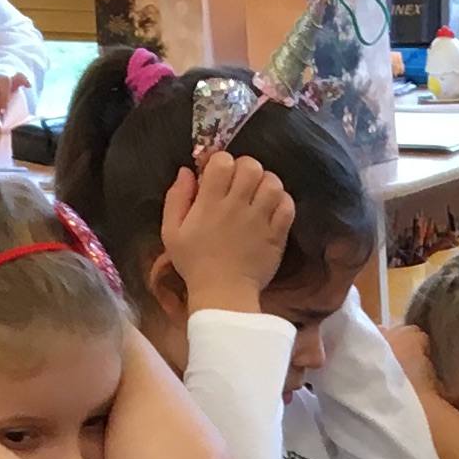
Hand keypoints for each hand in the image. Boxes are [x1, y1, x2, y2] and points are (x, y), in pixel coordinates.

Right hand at [160, 152, 296, 319]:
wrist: (223, 296)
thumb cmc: (194, 264)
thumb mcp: (171, 232)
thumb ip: (176, 198)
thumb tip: (187, 171)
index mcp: (210, 203)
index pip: (222, 162)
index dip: (221, 162)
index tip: (217, 175)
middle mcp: (237, 207)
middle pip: (251, 166)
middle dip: (245, 167)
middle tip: (240, 183)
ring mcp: (260, 220)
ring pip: (272, 182)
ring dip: (266, 182)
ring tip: (258, 194)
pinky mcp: (277, 234)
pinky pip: (287, 205)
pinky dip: (282, 201)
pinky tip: (271, 208)